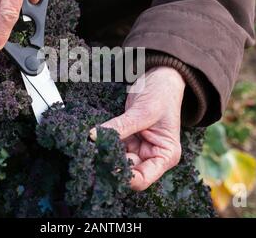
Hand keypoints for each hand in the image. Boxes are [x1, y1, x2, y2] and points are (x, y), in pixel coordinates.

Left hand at [91, 67, 184, 190]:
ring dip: (104, 154)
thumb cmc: (162, 94)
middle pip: (127, 171)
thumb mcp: (144, 112)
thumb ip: (121, 126)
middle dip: (110, 164)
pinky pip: (112, 145)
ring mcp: (138, 147)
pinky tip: (93, 140)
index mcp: (165, 155)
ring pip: (116, 159)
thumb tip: (94, 137)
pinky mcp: (127, 138)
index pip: (143, 179)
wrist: (161, 77)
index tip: (106, 166)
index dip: (124, 177)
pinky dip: (103, 143)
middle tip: (93, 156)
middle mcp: (152, 156)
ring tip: (91, 148)